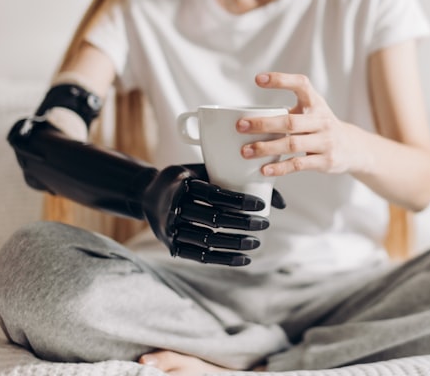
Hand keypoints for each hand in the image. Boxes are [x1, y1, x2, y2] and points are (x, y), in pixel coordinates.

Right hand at [141, 164, 285, 266]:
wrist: (147, 195)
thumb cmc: (188, 180)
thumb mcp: (204, 170)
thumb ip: (237, 179)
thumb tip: (282, 203)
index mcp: (183, 184)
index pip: (214, 194)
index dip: (239, 201)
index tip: (260, 205)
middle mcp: (174, 207)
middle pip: (213, 218)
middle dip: (242, 223)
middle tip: (264, 224)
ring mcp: (171, 229)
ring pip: (207, 240)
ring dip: (235, 243)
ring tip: (256, 242)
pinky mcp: (172, 245)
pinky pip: (200, 256)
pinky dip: (224, 259)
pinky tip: (244, 259)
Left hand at [238, 72, 364, 176]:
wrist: (353, 148)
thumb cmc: (323, 127)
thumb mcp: (312, 111)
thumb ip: (288, 112)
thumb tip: (250, 119)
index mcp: (316, 103)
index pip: (301, 84)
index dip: (281, 80)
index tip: (259, 80)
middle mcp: (322, 120)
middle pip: (290, 121)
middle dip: (263, 124)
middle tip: (241, 126)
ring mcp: (325, 141)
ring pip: (292, 144)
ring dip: (266, 148)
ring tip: (246, 151)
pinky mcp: (325, 160)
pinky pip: (298, 164)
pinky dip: (280, 167)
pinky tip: (265, 168)